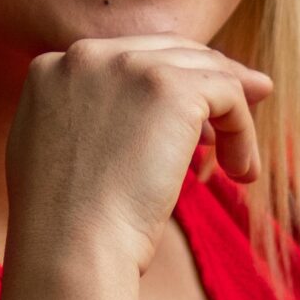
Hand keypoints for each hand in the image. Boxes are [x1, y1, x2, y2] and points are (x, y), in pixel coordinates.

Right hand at [5, 35, 272, 278]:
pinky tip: (241, 172)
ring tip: (242, 163)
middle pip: (169, 52)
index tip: (193, 120)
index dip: (167, 84)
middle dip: (211, 80)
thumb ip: (81, 120)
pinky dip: (243, 133)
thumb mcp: (52, 155)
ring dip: (233, 116)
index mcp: (51, 68)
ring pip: (205, 71)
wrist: (70, 247)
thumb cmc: (63, 227)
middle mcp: (86, 55)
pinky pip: (229, 94)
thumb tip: (134, 120)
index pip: (127, 59)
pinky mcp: (172, 88)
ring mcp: (129, 66)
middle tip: (248, 106)